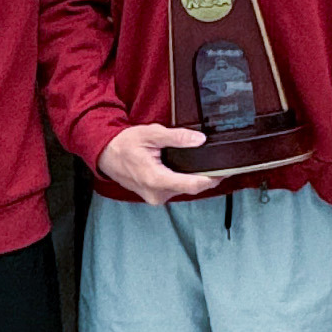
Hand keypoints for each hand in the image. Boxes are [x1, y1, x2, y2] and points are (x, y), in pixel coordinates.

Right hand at [97, 124, 220, 204]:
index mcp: (156, 179)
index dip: (212, 179)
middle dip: (207, 178)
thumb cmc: (125, 144)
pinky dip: (184, 180)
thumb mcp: (151, 134)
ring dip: (195, 179)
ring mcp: (155, 197)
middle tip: (222, 164)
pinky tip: (190, 170)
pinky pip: (175, 189)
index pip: (192, 185)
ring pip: (183, 189)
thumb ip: (177, 137)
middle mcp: (157, 194)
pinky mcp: (154, 196)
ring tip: (208, 165)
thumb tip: (199, 140)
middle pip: (191, 188)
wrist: (105, 154)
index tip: (226, 172)